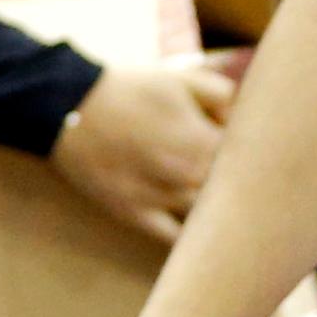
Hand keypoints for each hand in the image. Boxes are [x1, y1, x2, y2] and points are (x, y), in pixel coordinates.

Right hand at [50, 55, 237, 244]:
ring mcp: (160, 199)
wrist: (67, 105)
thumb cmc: (128, 89)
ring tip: (213, 200)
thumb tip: (240, 125)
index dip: (248, 153)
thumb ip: (222, 96)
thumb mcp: (180, 78)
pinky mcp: (134, 214)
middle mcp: (186, 176)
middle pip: (229, 192)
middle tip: (234, 176)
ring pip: (205, 217)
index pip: (249, 160)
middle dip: (235, 183)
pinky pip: (173, 238)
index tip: (242, 149)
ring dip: (213, 209)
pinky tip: (198, 233)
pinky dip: (189, 238)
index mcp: (202, 142)